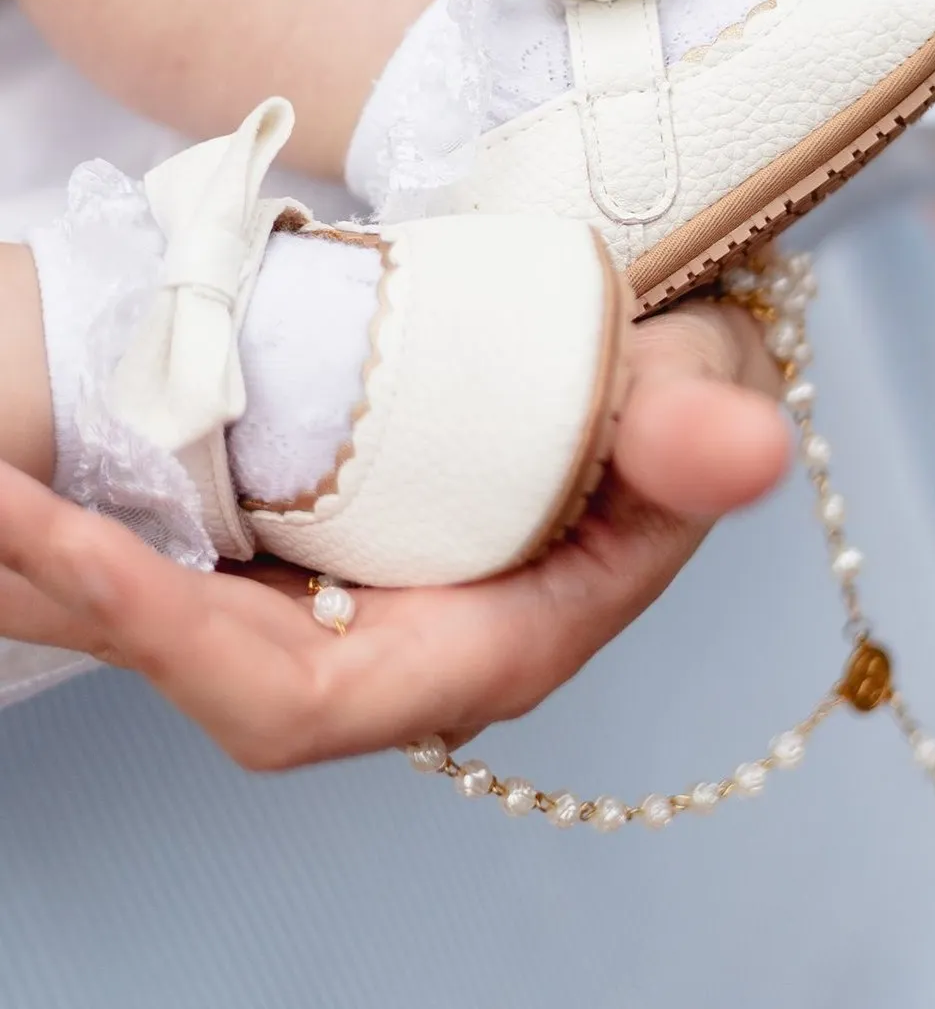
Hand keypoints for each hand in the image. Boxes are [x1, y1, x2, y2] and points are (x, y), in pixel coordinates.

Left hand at [0, 300, 787, 769]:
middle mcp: (411, 653)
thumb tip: (737, 448)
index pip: (323, 699)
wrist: (639, 363)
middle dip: (91, 603)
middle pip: (222, 681)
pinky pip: (199, 581)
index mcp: (494, 641)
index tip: (66, 543)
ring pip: (195, 637)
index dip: (186, 642)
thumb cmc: (668, 385)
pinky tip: (40, 485)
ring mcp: (358, 611)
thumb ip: (694, 425)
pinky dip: (111, 542)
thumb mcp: (691, 381)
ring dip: (77, 576)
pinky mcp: (324, 566)